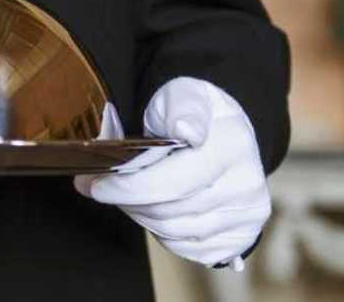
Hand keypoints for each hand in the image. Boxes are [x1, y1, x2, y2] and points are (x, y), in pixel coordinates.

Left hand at [74, 78, 269, 268]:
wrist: (226, 132)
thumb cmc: (197, 114)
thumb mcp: (184, 94)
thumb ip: (181, 107)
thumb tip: (185, 130)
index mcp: (233, 145)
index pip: (172, 181)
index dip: (128, 187)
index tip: (97, 183)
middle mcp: (246, 184)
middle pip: (168, 210)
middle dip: (126, 200)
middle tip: (99, 187)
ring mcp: (247, 215)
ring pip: (174, 232)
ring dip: (142, 215)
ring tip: (127, 194)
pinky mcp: (241, 237)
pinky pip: (188, 249)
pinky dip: (164, 233)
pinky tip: (157, 208)